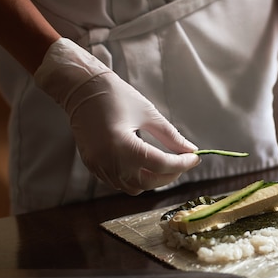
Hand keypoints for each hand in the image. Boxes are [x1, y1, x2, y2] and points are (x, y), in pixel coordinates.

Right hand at [34, 38, 199, 194]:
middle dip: (170, 174)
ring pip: (134, 187)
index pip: (161, 165)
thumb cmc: (116, 96)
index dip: (182, 163)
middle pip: (149, 182)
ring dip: (152, 179)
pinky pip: (119, 182)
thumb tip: (190, 150)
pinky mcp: (93, 167)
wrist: (82, 90)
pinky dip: (135, 177)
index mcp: (124, 147)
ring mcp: (99, 167)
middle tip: (182, 161)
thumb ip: (170, 136)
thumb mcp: (148, 114)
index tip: (195, 158)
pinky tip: (144, 164)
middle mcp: (110, 163)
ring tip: (164, 163)